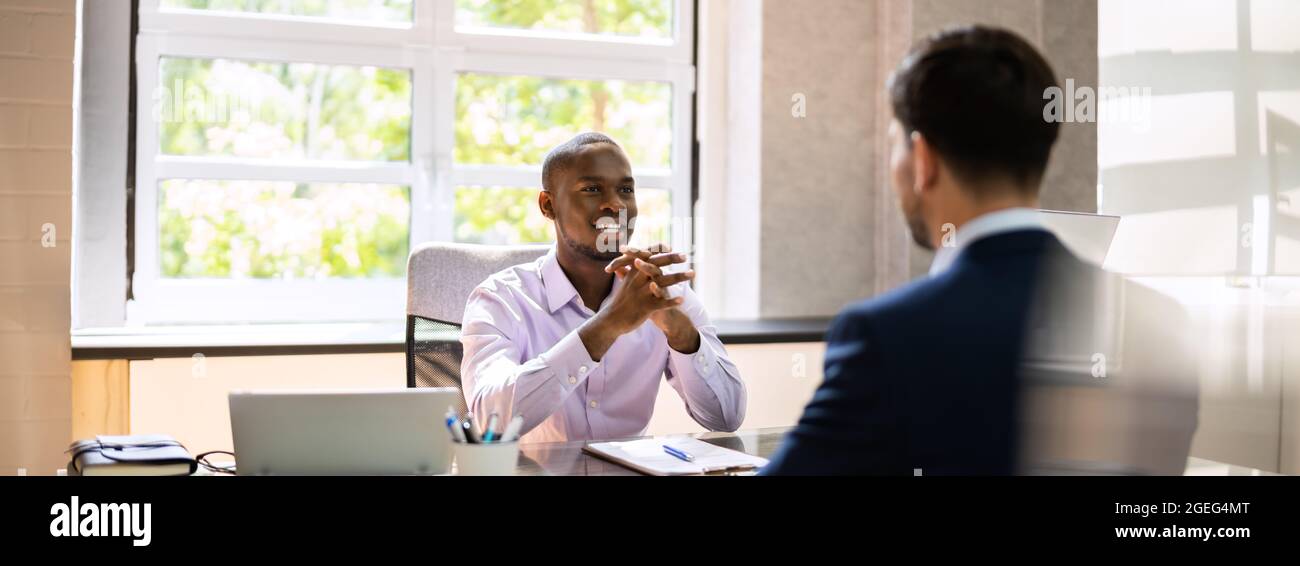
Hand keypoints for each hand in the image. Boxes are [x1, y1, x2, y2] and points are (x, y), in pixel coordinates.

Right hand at [577, 244, 696, 359]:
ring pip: (662, 282)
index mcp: (634, 273)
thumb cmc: (621, 300)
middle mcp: (637, 280)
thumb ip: (632, 270)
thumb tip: (637, 260)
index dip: (659, 251)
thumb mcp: (626, 282)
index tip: (671, 246)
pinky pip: (660, 303)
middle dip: (671, 259)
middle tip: (685, 255)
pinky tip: (682, 300)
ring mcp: (641, 294)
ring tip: (693, 273)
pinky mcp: (644, 307)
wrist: (611, 320)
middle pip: (656, 266)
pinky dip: (671, 301)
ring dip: (678, 276)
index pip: (647, 257)